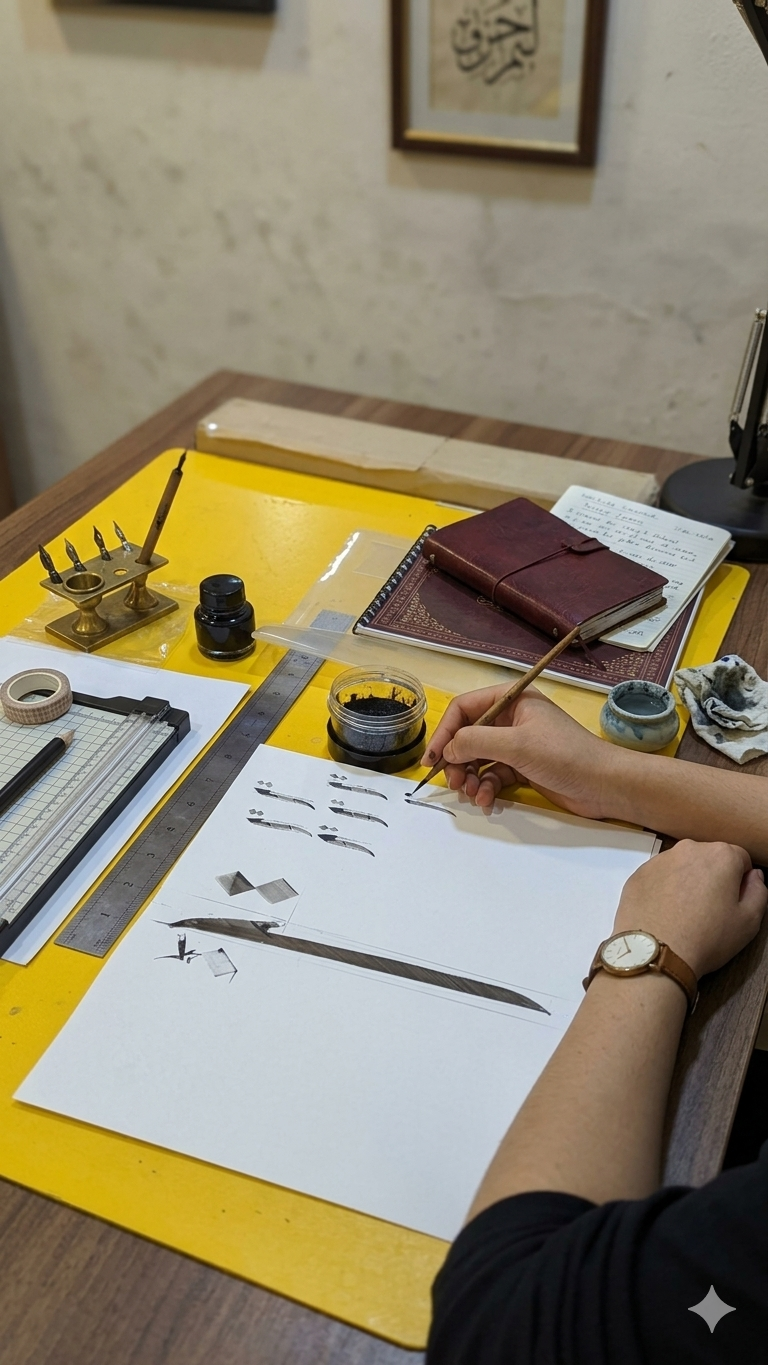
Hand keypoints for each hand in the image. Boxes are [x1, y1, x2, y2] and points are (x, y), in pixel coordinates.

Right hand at [425, 685, 622, 814]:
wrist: (605, 785)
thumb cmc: (564, 755)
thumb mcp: (517, 745)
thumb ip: (476, 742)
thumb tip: (447, 750)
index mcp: (512, 700)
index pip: (465, 708)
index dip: (445, 732)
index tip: (432, 758)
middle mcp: (512, 718)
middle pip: (469, 735)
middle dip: (457, 760)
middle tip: (453, 782)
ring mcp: (518, 744)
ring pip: (479, 758)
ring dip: (470, 778)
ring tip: (472, 794)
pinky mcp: (523, 768)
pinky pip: (493, 775)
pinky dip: (486, 788)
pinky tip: (487, 801)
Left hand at [613, 839, 766, 979]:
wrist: (656, 953)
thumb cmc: (707, 938)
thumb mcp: (749, 921)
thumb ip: (759, 892)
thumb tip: (754, 876)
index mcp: (721, 855)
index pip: (740, 859)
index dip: (740, 882)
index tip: (733, 902)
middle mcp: (689, 849)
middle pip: (709, 859)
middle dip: (713, 878)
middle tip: (709, 910)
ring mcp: (659, 860)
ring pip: (682, 866)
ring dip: (686, 882)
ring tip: (684, 914)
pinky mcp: (638, 874)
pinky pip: (658, 877)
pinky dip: (663, 889)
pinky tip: (664, 913)